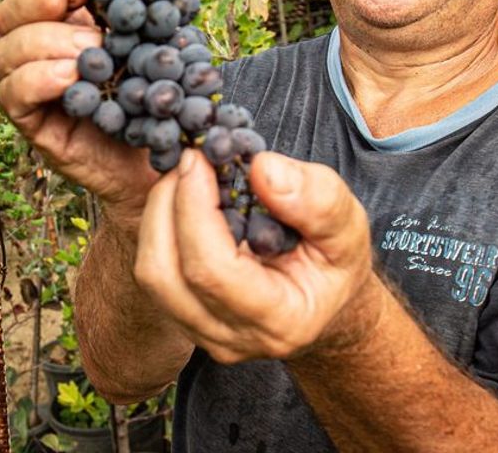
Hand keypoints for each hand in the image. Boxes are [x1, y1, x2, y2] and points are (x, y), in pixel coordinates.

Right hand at [0, 0, 154, 219]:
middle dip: (42, 10)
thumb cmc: (159, 92)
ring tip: (93, 61)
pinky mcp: (32, 123)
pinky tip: (72, 80)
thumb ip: (136, 7)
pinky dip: (39, 80)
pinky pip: (12, 95)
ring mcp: (29, 87)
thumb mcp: (154, 40)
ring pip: (5, 52)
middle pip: (7, 15)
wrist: (168, 154)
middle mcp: (36, 52)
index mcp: (62, 23)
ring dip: (47, 46)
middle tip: (93, 32)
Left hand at [132, 149, 378, 363]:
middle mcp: (233, 338)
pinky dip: (159, 228)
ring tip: (186, 176)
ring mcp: (202, 333)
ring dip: (158, 215)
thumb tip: (262, 169)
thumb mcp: (347, 225)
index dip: (195, 208)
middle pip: (166, 275)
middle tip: (188, 159)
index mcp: (280, 321)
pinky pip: (154, 272)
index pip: (213, 270)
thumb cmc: (335, 262)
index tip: (198, 158)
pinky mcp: (183, 317)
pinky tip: (183, 199)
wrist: (326, 300)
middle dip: (167, 206)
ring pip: (151, 275)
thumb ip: (316, 200)